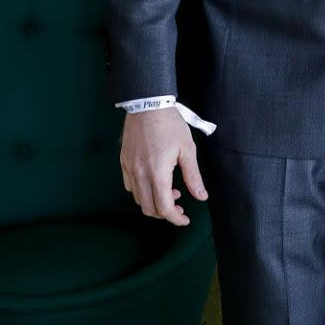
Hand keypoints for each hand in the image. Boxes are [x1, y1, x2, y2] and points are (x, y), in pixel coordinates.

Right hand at [120, 108, 207, 225]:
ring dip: (153, 201)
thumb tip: (201, 197)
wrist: (147, 105)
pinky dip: (141, 191)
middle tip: (179, 206)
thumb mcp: (187, 150)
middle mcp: (140, 174)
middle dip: (165, 212)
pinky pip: (129, 185)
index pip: (164, 207)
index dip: (175, 218)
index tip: (185, 219)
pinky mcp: (124, 161)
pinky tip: (153, 181)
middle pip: (149, 208)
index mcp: (157, 173)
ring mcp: (129, 168)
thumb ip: (193, 177)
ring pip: (138, 198)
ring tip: (169, 190)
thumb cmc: (170, 125)